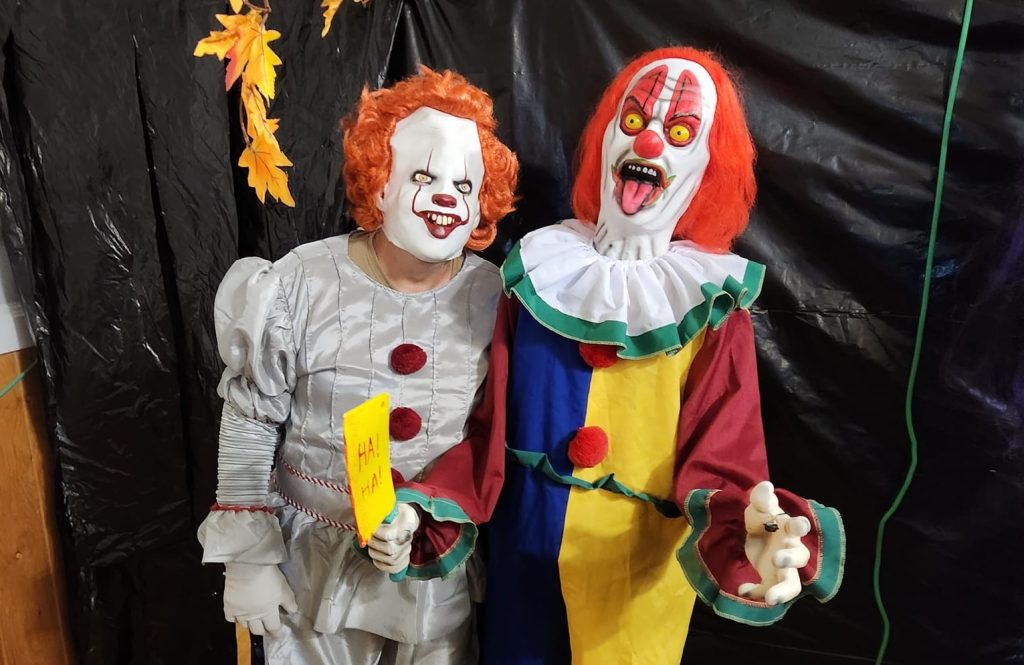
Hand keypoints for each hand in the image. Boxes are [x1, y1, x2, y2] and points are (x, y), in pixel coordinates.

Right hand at [223, 562, 297, 635]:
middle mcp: (253, 616)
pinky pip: (230, 618)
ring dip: (249, 625)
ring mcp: (240, 613)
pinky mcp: (228, 606)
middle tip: (266, 630)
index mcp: (268, 612)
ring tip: (253, 622)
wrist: (247, 567)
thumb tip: (293, 611)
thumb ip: (289, 602)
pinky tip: (237, 616)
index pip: (273, 628)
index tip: (278, 636)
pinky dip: (235, 619)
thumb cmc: (268, 577)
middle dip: (263, 631)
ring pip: (244, 625)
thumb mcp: (284, 589)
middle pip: (258, 630)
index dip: (276, 633)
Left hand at [367, 503, 419, 574]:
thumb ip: (380, 510)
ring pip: (391, 560)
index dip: (376, 533)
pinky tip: (377, 558)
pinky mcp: (404, 558)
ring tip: (371, 547)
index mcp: (406, 522)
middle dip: (374, 545)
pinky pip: (394, 568)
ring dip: (376, 554)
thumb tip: (365, 512)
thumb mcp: (389, 506)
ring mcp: (407, 549)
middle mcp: (408, 538)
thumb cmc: (395, 513)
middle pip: (390, 549)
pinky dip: (382, 565)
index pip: (388, 535)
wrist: (407, 519)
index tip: (369, 528)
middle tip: (369, 538)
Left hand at [738, 481, 811, 605]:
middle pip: (800, 557)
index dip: (800, 525)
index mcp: (788, 529)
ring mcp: (783, 568)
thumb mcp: (757, 507)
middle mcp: (790, 549)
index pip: (798, 526)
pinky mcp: (772, 580)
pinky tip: (743, 589)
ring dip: (783, 591)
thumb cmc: (762, 519)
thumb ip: (761, 498)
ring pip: (792, 583)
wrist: (755, 535)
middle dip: (790, 558)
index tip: (799, 524)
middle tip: (777, 559)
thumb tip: (766, 486)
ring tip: (770, 598)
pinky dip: (757, 593)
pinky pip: (769, 590)